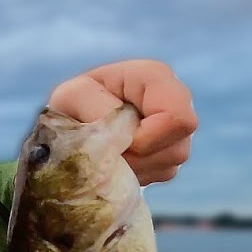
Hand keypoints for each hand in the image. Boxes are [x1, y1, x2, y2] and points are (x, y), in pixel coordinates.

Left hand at [48, 59, 196, 184]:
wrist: (73, 126)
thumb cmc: (74, 105)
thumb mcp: (73, 96)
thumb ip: (94, 106)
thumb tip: (122, 134)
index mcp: (155, 77)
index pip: (177, 117)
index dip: (146, 138)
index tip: (117, 140)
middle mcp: (176, 101)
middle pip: (177, 148)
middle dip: (138, 158)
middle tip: (109, 149)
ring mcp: (178, 131)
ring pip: (170, 164)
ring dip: (135, 167)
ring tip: (111, 152)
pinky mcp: (171, 157)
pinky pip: (162, 174)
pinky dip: (136, 175)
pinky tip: (120, 159)